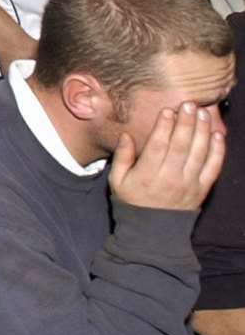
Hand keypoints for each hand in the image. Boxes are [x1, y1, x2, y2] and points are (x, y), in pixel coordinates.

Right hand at [108, 100, 225, 211]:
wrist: (153, 231)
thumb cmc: (132, 200)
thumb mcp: (117, 180)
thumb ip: (122, 157)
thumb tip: (126, 135)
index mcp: (148, 174)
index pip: (158, 146)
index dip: (163, 127)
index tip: (167, 110)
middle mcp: (171, 178)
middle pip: (181, 146)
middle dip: (185, 122)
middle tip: (189, 104)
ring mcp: (189, 183)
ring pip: (199, 153)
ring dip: (202, 131)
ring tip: (203, 113)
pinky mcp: (202, 188)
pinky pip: (214, 167)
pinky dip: (218, 151)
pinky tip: (217, 135)